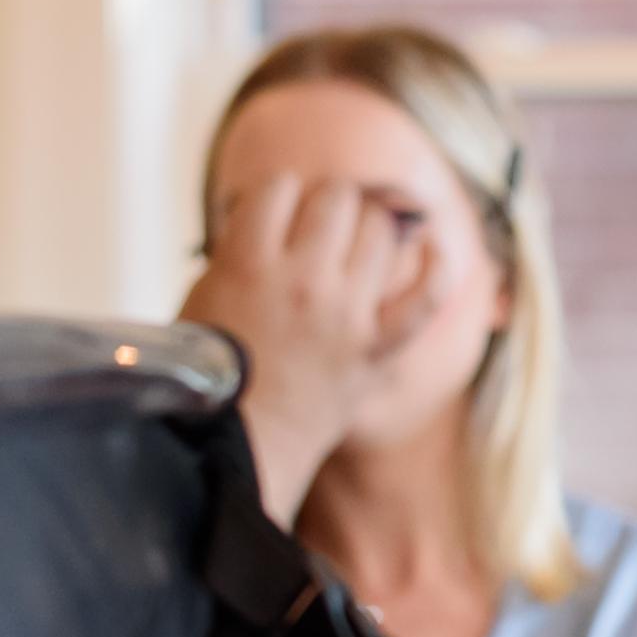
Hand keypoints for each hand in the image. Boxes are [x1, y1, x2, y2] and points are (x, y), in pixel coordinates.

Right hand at [185, 171, 437, 518]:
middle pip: (335, 197)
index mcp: (247, 264)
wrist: (240, 450)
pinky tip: (432, 250)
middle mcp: (303, 279)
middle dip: (326, 204)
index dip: (278, 197)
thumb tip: (273, 219)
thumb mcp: (201, 299)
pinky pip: (425, 296)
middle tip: (316, 226)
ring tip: (353, 243)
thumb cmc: (208, 376)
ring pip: (379, 229)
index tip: (275, 214)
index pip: (278, 186)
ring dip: (368, 228)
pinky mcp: (379, 347)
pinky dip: (435, 268)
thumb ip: (237, 252)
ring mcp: (346, 312)